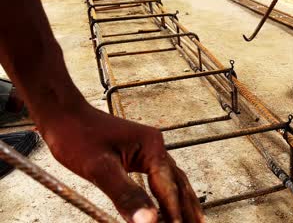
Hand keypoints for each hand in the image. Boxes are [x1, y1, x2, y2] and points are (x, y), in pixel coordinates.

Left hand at [40, 103, 203, 222]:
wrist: (63, 115)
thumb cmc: (77, 135)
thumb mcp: (100, 168)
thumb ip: (126, 195)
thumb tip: (148, 221)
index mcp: (152, 147)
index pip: (168, 187)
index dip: (174, 213)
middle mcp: (155, 147)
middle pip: (178, 183)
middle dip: (187, 209)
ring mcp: (149, 150)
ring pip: (173, 180)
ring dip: (183, 202)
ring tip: (196, 220)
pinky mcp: (139, 154)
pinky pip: (160, 178)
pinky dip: (167, 194)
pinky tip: (170, 204)